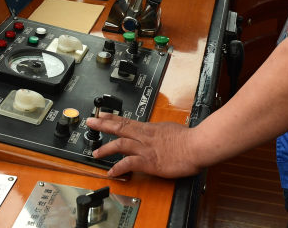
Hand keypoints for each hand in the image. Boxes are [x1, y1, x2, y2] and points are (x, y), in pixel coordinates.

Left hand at [87, 114, 201, 177]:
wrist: (196, 145)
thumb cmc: (189, 138)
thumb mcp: (172, 129)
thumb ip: (162, 132)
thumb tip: (160, 133)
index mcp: (150, 128)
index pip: (127, 120)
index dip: (113, 117)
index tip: (102, 114)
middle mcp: (145, 136)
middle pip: (120, 127)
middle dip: (103, 124)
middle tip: (90, 121)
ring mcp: (145, 148)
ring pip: (120, 144)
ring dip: (106, 148)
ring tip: (96, 153)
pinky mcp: (148, 162)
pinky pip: (128, 164)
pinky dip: (118, 168)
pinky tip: (111, 172)